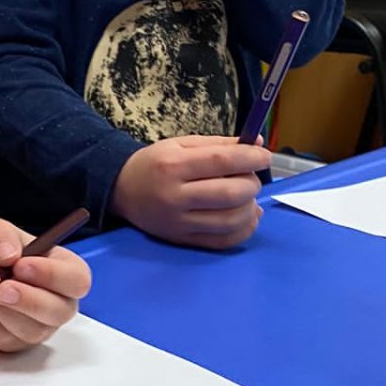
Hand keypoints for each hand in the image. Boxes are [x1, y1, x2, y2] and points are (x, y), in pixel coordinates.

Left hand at [0, 220, 90, 353]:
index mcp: (63, 268)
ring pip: (31, 330)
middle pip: (60, 312)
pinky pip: (5, 339)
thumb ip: (0, 235)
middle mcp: (56, 300)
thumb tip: (8, 254)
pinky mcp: (14, 341)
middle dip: (27, 300)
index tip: (20, 265)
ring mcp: (38, 324)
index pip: (77, 279)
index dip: (52, 275)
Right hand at [112, 135, 270, 247]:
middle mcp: (175, 196)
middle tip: (250, 177)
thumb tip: (257, 144)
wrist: (120, 190)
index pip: (222, 161)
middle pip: (230, 194)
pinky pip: (223, 241)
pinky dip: (244, 230)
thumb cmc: (154, 163)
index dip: (251, 158)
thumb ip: (219, 144)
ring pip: (230, 220)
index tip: (265, 156)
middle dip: (251, 184)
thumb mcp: (181, 144)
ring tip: (248, 197)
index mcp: (173, 165)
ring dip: (250, 207)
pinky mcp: (182, 240)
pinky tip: (246, 217)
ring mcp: (178, 222)